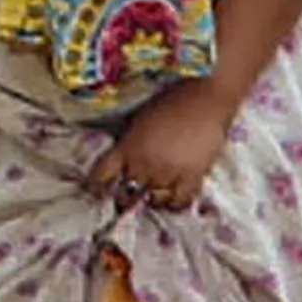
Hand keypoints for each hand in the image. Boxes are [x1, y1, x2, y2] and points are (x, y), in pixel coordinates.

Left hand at [99, 78, 235, 212]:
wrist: (206, 97)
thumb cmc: (172, 99)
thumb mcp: (139, 119)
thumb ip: (130, 142)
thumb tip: (126, 156)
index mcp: (127, 148)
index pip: (102, 176)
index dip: (96, 186)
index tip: (96, 190)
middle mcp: (144, 165)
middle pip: (127, 193)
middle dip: (126, 194)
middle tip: (130, 193)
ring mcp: (168, 174)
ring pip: (153, 200)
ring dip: (151, 198)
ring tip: (154, 193)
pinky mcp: (192, 178)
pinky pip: (179, 202)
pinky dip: (174, 203)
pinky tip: (173, 197)